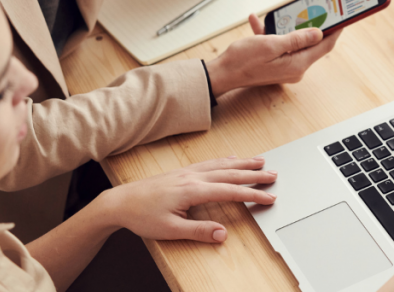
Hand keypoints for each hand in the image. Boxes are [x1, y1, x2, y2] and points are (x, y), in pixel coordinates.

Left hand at [99, 156, 277, 243]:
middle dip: (255, 174)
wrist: (120, 202)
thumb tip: (223, 234)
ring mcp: (188, 172)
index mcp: (193, 191)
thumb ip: (198, 231)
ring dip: (244, 162)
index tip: (269, 197)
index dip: (252, 194)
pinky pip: (210, 162)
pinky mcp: (182, 172)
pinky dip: (226, 160)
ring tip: (261, 161)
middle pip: (231, 173)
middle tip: (274, 175)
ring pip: (222, 164)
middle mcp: (194, 177)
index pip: (231, 191)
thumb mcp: (170, 230)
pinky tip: (232, 158)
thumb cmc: (142, 216)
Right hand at [205, 14, 341, 96]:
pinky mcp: (275, 64)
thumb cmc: (243, 61)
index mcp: (298, 64)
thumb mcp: (272, 45)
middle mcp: (295, 68)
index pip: (325, 46)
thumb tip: (319, 33)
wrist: (221, 74)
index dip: (335, 31)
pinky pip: (279, 46)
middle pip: (311, 44)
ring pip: (294, 43)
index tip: (342, 18)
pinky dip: (272, 34)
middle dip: (312, 25)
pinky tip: (258, 21)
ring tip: (281, 13)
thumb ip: (297, 39)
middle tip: (315, 9)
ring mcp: (285, 67)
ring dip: (287, 28)